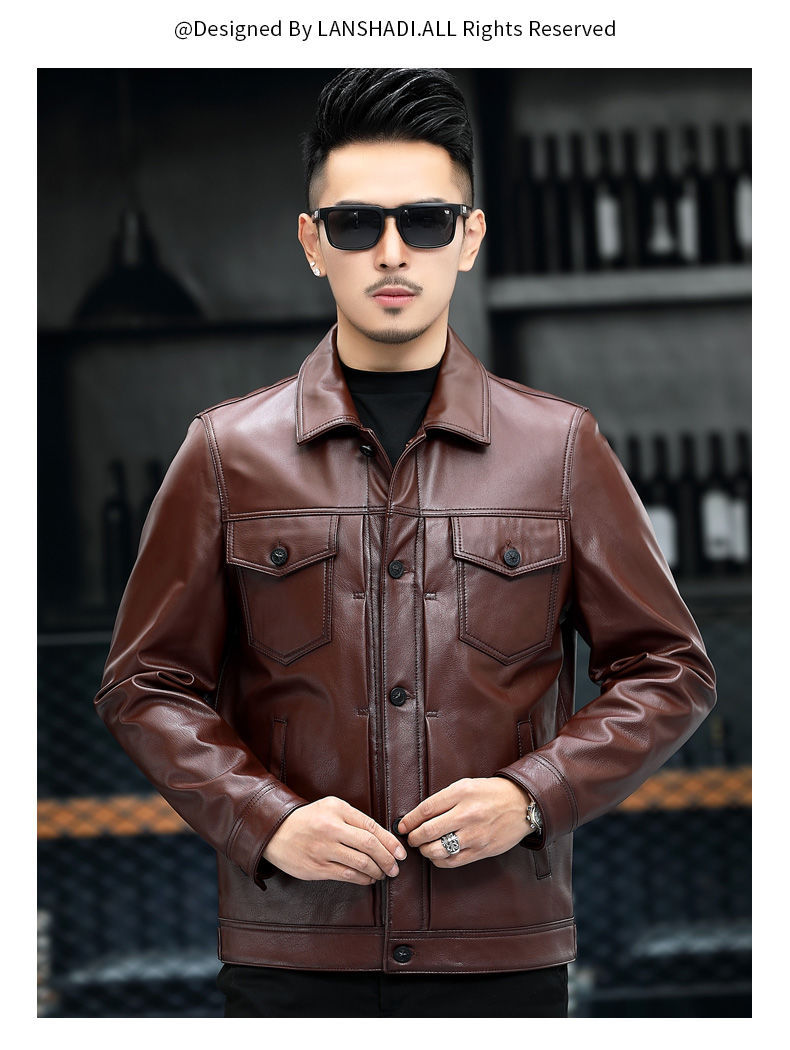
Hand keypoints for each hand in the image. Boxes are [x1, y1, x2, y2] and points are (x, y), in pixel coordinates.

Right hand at [262, 796, 406, 885]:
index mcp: (337, 809)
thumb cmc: (310, 819)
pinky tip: (369, 878)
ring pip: (360, 863)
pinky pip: (347, 876)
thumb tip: (383, 838)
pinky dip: (363, 879)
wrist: (276, 832)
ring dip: (377, 871)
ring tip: (383, 873)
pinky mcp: (317, 868)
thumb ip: (354, 819)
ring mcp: (323, 850)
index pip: (371, 827)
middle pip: (369, 845)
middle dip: (387, 858)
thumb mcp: (331, 807)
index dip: (390, 842)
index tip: (401, 852)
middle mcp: (331, 828)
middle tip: (396, 867)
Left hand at [398, 777, 532, 867]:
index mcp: (461, 793)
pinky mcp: (481, 850)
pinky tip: (438, 855)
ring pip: (437, 850)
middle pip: (428, 831)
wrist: (521, 804)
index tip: (402, 826)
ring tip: (424, 847)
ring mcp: (474, 834)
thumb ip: (444, 799)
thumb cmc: (491, 793)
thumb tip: (419, 815)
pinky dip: (439, 860)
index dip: (409, 820)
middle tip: (411, 838)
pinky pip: (452, 861)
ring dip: (425, 851)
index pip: (426, 809)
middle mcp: (467, 814)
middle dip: (414, 838)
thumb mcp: (466, 786)